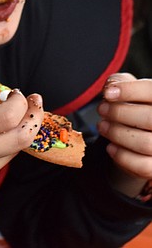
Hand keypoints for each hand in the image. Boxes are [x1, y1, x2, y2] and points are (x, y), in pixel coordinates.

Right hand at [0, 72, 42, 215]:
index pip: (10, 115)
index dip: (20, 100)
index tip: (15, 93)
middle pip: (24, 135)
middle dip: (34, 115)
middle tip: (34, 101)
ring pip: (17, 149)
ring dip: (20, 129)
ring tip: (14, 115)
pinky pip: (4, 161)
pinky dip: (6, 145)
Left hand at [97, 74, 151, 196]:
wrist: (144, 135)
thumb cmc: (137, 108)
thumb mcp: (131, 91)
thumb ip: (121, 82)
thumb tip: (111, 86)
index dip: (130, 91)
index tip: (108, 93)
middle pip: (148, 118)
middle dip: (118, 113)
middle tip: (102, 109)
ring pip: (145, 143)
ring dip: (116, 134)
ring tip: (102, 126)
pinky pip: (143, 166)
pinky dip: (122, 156)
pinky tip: (111, 147)